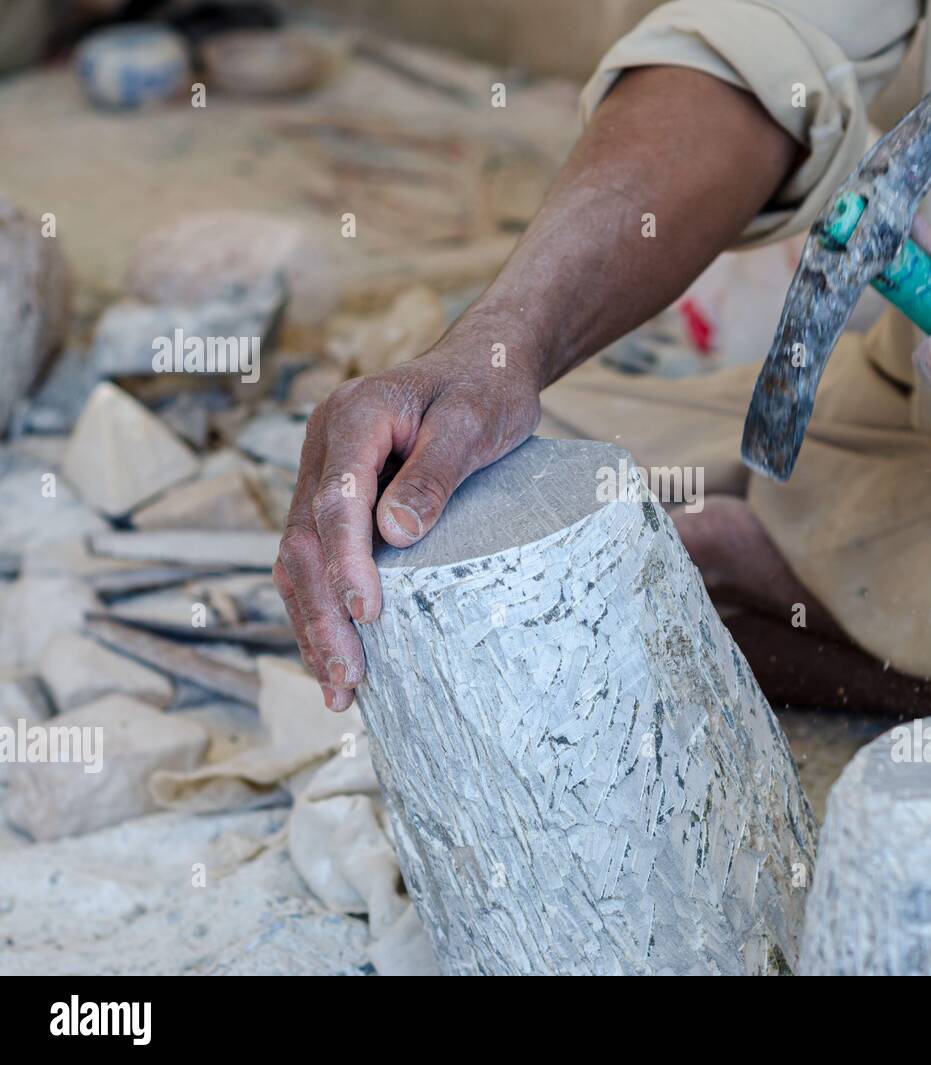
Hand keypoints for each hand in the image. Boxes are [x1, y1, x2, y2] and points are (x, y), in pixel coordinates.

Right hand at [273, 320, 542, 710]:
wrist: (483, 366)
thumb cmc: (485, 389)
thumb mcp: (473, 422)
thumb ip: (435, 473)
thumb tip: (396, 534)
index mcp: (352, 418)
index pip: (336, 500)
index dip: (347, 561)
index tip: (367, 613)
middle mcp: (323, 448)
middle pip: (305, 540)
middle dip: (323, 612)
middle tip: (349, 677)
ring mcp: (323, 475)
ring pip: (301, 559)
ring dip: (314, 624)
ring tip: (339, 689)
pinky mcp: (337, 502)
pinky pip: (318, 561)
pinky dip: (324, 609)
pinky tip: (338, 659)